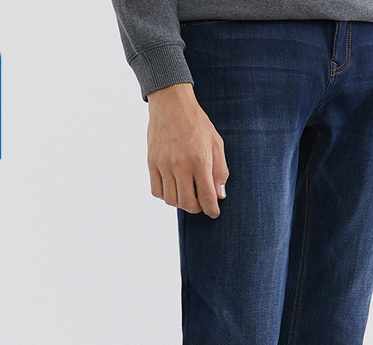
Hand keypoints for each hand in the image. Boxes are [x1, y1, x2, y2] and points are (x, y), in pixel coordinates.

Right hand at [146, 83, 228, 218]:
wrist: (171, 103)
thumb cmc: (197, 123)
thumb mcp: (216, 143)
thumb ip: (220, 171)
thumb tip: (220, 195)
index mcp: (200, 160)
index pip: (206, 196)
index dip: (212, 209)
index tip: (214, 212)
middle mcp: (180, 165)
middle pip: (187, 203)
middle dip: (197, 208)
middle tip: (201, 202)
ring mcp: (163, 165)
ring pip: (171, 200)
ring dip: (181, 203)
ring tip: (188, 194)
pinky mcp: (151, 163)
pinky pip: (157, 191)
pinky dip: (166, 195)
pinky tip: (174, 188)